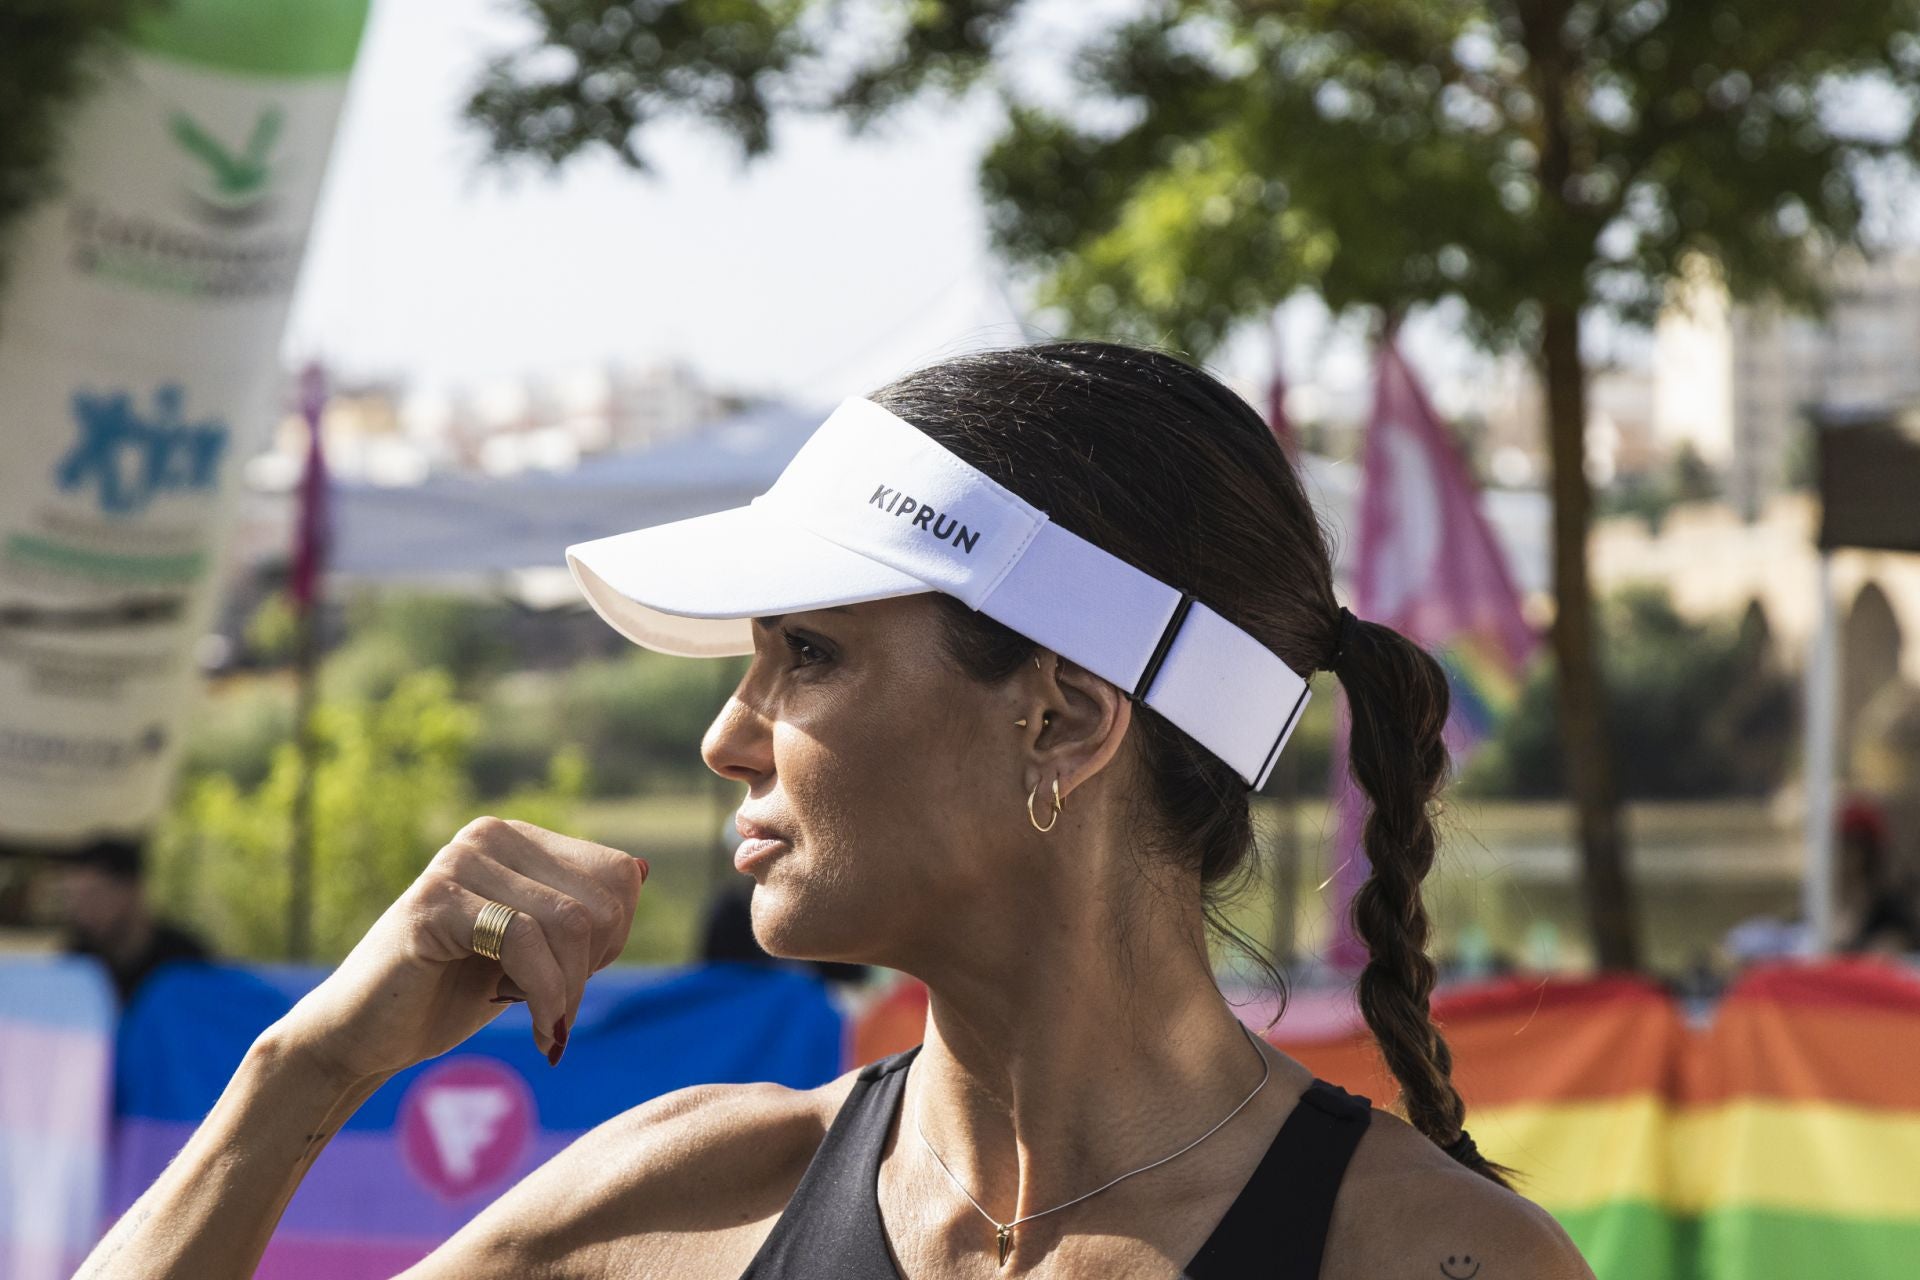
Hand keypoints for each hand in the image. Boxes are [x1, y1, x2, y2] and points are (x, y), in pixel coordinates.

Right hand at [271, 817, 647, 1083]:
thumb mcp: (533, 952)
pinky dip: (546, 997)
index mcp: (516, 839)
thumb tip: (641, 870)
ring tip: (546, 1026)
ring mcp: (457, 863)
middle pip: (601, 901)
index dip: (613, 940)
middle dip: (590, 971)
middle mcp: (488, 836)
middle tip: (555, 1012)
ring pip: (570, 923)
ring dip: (569, 993)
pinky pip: (525, 940)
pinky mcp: (433, 903)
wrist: (363, 1036)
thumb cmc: (451, 993)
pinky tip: (538, 1034)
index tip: (572, 983)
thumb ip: (580, 916)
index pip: (617, 876)